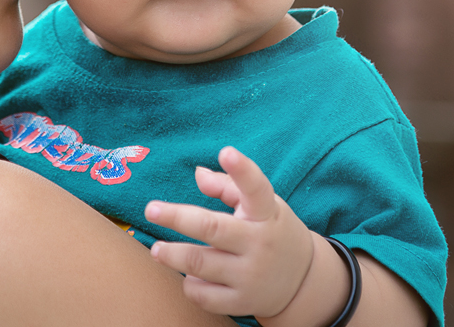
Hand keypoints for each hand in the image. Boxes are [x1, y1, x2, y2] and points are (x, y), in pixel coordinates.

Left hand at [144, 146, 314, 318]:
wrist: (303, 282)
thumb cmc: (271, 230)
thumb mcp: (262, 204)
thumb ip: (228, 185)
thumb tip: (197, 174)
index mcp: (266, 213)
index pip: (256, 188)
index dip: (242, 170)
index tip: (226, 152)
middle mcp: (259, 243)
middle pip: (211, 227)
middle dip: (177, 217)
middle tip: (151, 209)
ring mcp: (251, 275)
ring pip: (200, 263)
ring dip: (172, 255)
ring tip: (157, 248)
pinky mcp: (242, 302)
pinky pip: (204, 295)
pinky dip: (190, 284)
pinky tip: (188, 275)